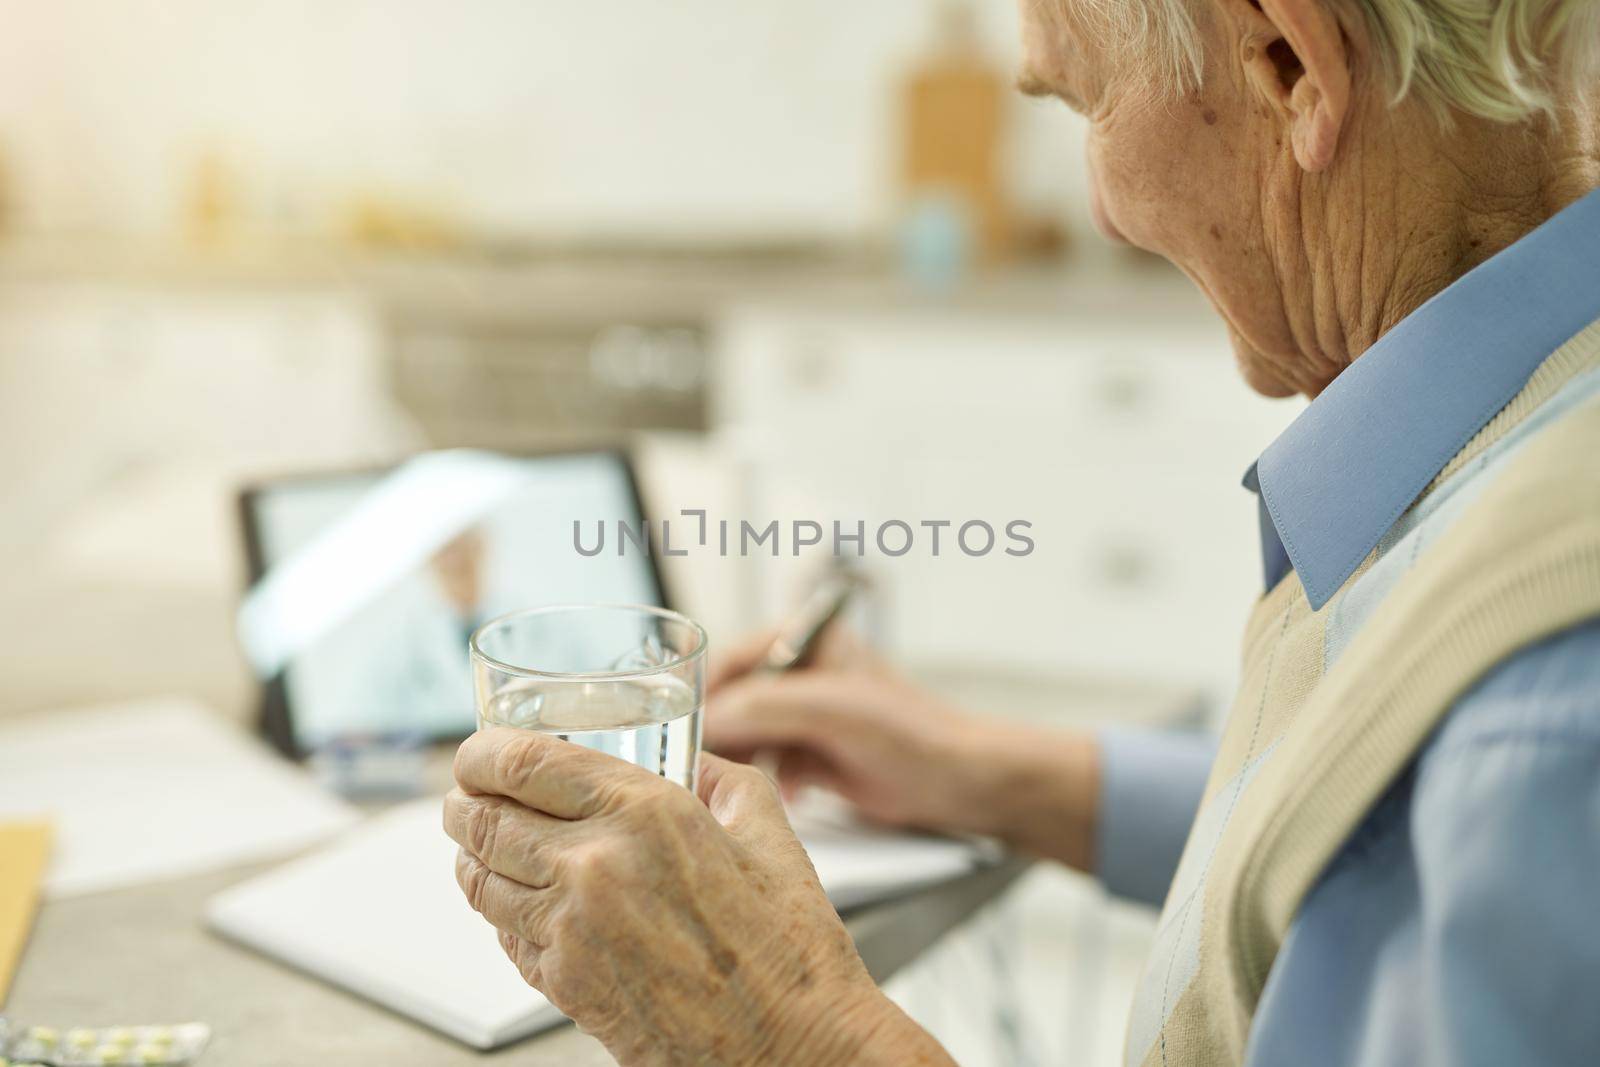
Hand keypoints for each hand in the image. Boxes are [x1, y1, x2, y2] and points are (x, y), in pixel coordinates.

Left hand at [444, 728, 952, 1065]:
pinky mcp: (564, 983)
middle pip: (486, 819)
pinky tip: (512, 902)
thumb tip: (692, 757)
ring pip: (483, 879)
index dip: (484, 753)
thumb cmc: (788, 948)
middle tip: (464, 797)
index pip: (525, 763)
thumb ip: (721, 778)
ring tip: (474, 844)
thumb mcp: (768, 830)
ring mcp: (572, 928)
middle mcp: (596, 864)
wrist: (790, 1045)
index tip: (477, 753)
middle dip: (464, 803)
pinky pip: (505, 936)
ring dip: (470, 856)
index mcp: (646, 812)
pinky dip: (499, 912)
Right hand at [706, 628, 1101, 868]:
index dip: (701, 694)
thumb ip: (764, 706)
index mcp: (802, 639)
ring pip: (744, 735)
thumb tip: (707, 720)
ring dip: (741, 759)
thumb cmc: (910, 732)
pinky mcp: (810, 753)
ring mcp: (803, 715)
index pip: (728, 659)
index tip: (678, 729)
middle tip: (699, 764)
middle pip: (729, 699)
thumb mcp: (829, 710)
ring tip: (739, 780)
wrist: (958, 781)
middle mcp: (798, 673)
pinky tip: (788, 790)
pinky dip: (765, 778)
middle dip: (718, 733)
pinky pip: (765, 764)